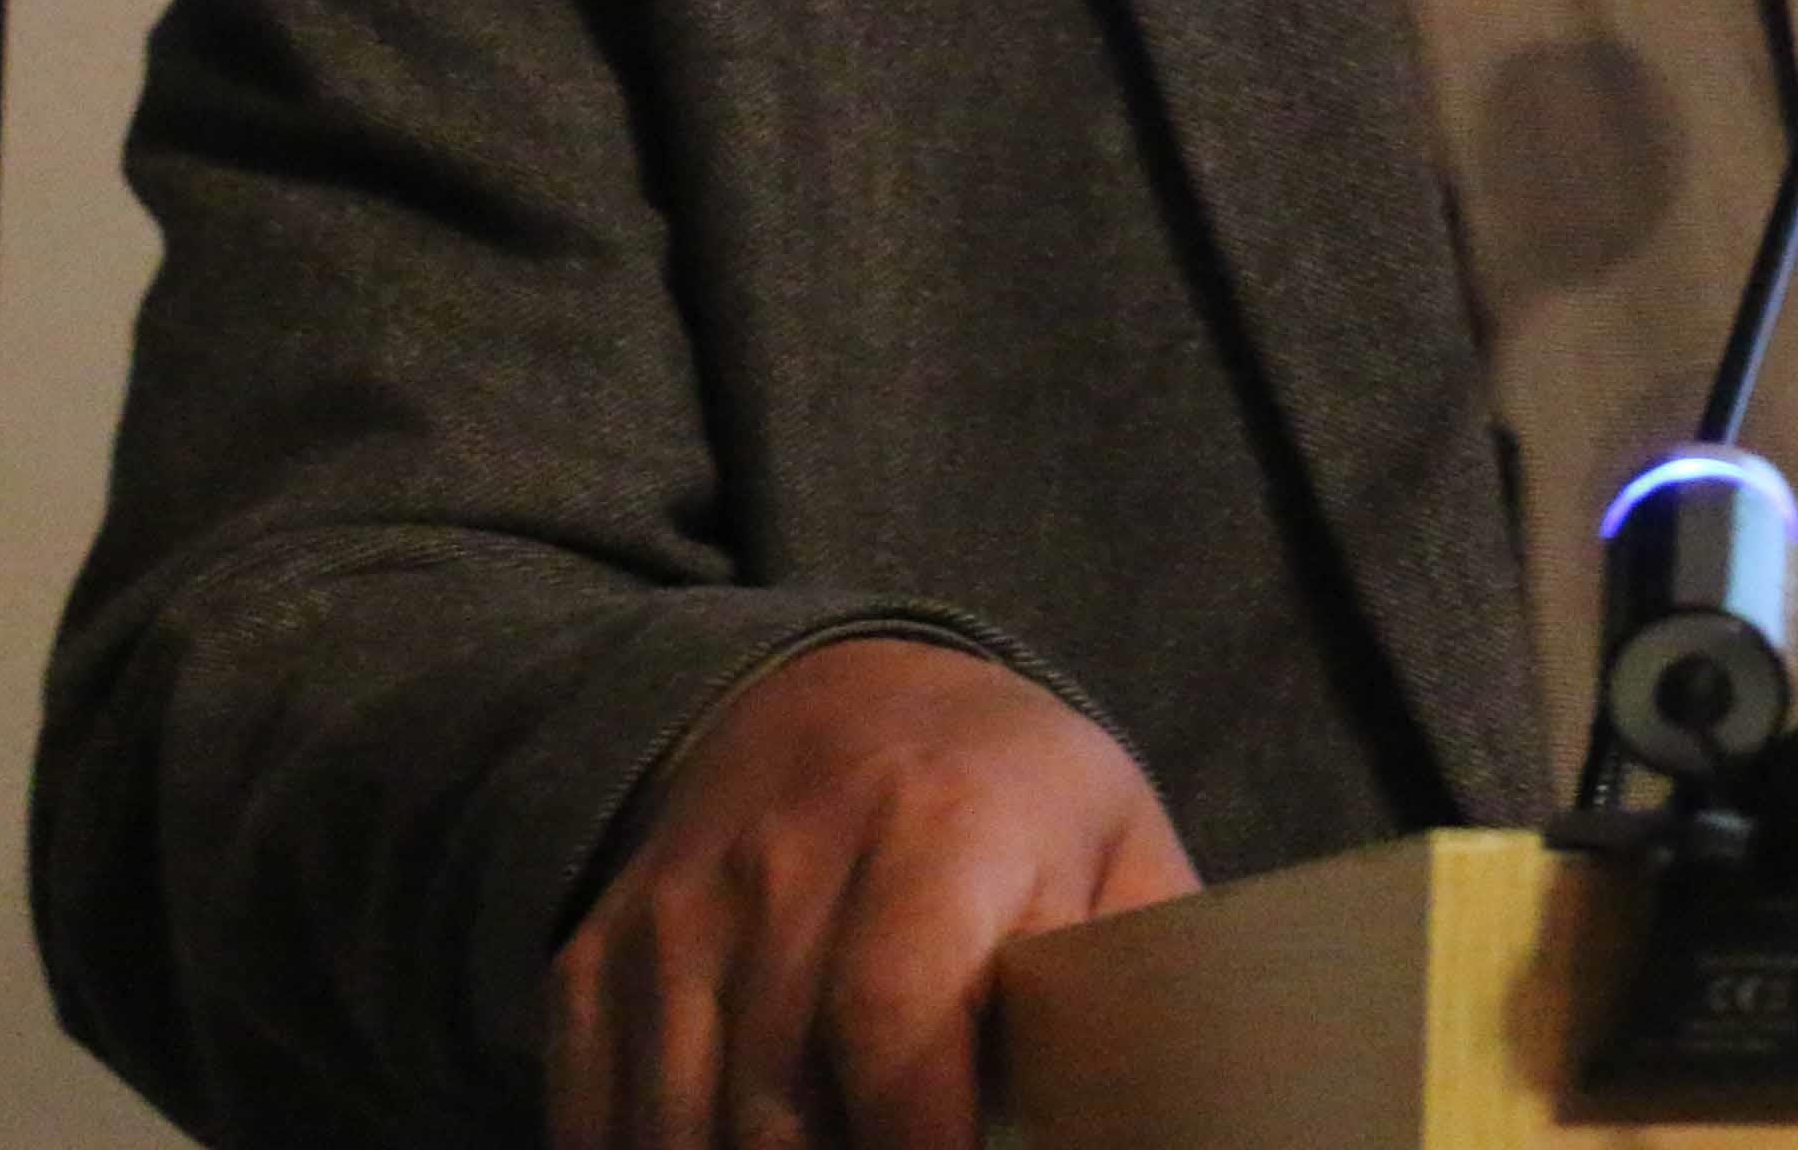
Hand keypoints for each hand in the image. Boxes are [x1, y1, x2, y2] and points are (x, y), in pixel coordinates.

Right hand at [546, 634, 1199, 1149]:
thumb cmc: (1012, 802)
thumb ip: (1152, 971)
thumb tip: (1202, 1099)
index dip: (918, 1145)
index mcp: (943, 826)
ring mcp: (679, 912)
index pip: (897, 1016)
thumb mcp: (1115, 846)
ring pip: (678, 1129)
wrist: (833, 693)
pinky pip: (594, 1112)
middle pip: (778, 1109)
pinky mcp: (601, 956)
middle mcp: (788, 860)